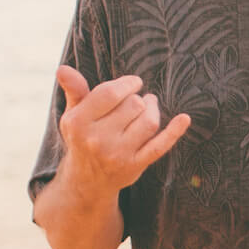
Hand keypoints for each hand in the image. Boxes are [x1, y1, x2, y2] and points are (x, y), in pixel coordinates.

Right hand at [54, 65, 190, 193]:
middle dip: (138, 99)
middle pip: (133, 105)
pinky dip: (174, 132)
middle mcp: (97, 140)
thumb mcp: (74, 114)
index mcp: (78, 123)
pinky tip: (184, 119)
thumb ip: (75, 90)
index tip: (134, 83)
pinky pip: (159, 146)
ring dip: (153, 110)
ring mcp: (117, 155)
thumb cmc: (83, 137)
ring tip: (149, 106)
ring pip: (148, 122)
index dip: (126, 84)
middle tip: (136, 102)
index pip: (109, 93)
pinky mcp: (134, 166)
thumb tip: (63, 68)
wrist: (87, 180)